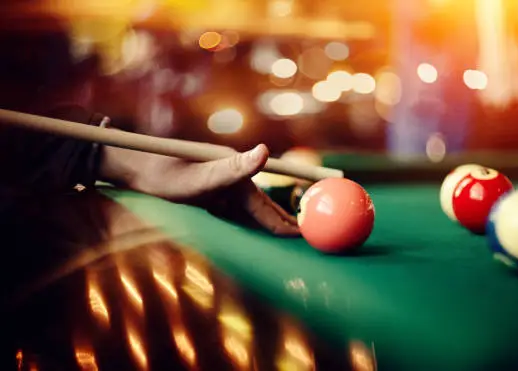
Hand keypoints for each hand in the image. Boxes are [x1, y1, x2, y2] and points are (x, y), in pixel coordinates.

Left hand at [100, 142, 299, 235]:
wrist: (133, 169)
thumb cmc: (163, 175)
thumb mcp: (198, 177)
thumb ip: (232, 168)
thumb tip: (264, 151)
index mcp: (234, 172)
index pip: (263, 206)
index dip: (282, 222)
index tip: (301, 235)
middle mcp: (232, 177)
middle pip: (261, 206)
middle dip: (282, 223)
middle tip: (304, 240)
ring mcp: (222, 186)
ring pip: (249, 211)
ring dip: (267, 225)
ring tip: (287, 238)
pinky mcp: (211, 194)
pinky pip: (235, 213)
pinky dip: (248, 224)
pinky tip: (255, 234)